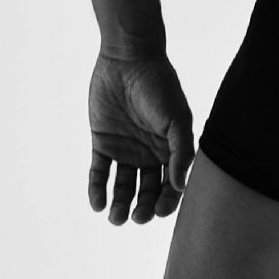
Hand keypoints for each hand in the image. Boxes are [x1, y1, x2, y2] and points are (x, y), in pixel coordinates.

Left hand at [87, 45, 193, 221]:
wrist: (128, 60)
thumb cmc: (159, 86)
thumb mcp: (177, 119)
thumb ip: (181, 152)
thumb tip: (180, 187)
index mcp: (170, 150)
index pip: (170, 186)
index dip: (166, 202)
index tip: (159, 212)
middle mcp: (149, 154)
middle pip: (147, 191)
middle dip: (143, 208)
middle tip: (137, 218)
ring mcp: (125, 150)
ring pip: (123, 187)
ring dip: (119, 205)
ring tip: (115, 218)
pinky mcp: (102, 143)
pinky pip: (100, 172)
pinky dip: (98, 189)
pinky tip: (97, 204)